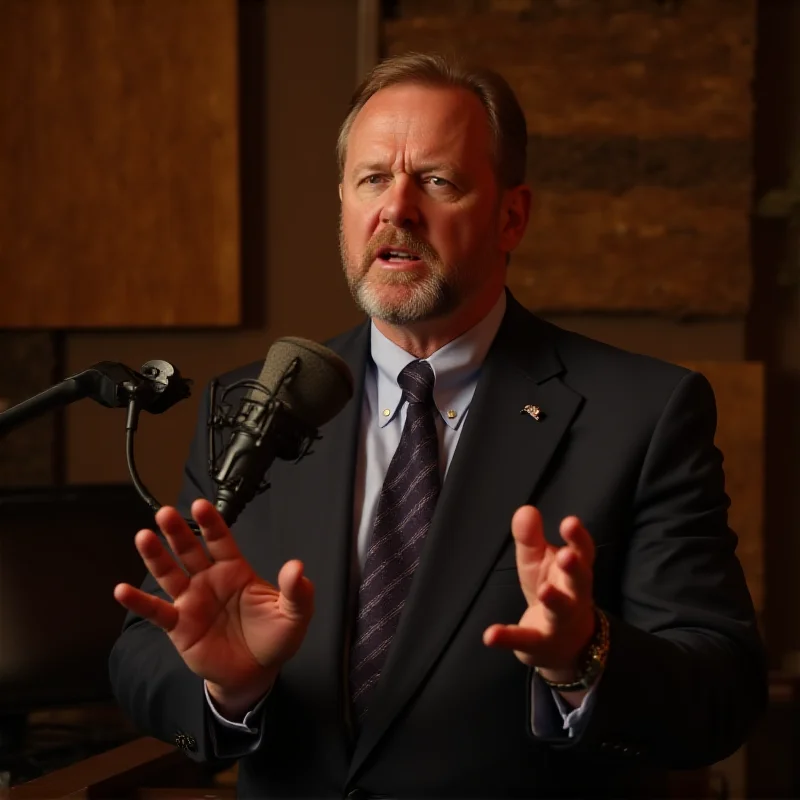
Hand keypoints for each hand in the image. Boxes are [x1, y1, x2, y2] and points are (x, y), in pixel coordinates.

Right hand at [114, 498, 313, 715]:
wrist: (257, 673)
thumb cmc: (274, 637)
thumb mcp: (295, 613)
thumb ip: (296, 590)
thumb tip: (297, 566)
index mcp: (235, 570)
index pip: (221, 540)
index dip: (211, 523)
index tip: (199, 505)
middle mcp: (209, 580)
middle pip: (189, 550)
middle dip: (177, 531)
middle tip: (164, 512)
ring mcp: (191, 601)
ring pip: (169, 573)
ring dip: (155, 556)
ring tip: (143, 537)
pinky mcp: (179, 626)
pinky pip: (156, 612)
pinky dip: (139, 602)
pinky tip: (122, 590)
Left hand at [483, 506, 595, 682]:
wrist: (561, 645)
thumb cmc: (552, 589)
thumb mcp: (538, 562)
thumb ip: (531, 537)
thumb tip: (525, 509)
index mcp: (574, 572)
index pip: (583, 552)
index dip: (578, 538)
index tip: (570, 522)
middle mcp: (574, 596)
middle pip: (580, 581)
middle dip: (575, 568)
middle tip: (568, 555)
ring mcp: (559, 622)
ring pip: (561, 611)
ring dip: (554, 600)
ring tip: (544, 590)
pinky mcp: (539, 643)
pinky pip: (524, 640)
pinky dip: (507, 638)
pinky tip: (490, 635)